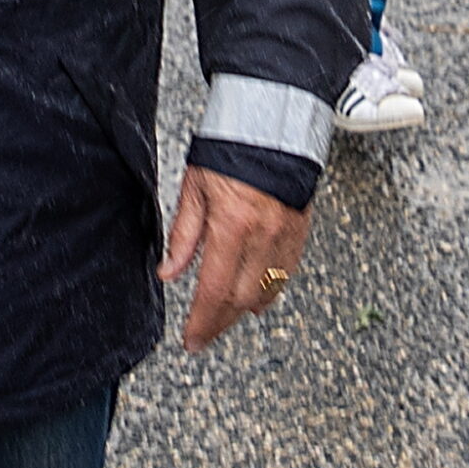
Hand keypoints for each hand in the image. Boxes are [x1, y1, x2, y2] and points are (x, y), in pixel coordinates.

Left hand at [157, 166, 311, 352]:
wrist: (270, 128)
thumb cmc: (227, 151)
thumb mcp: (193, 190)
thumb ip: (182, 236)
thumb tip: (168, 273)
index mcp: (231, 226)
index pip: (215, 289)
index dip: (202, 321)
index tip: (192, 340)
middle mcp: (263, 237)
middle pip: (242, 299)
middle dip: (221, 322)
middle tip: (204, 333)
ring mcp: (286, 237)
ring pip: (268, 291)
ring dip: (246, 310)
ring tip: (225, 317)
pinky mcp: (300, 232)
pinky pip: (287, 274)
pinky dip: (270, 290)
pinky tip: (256, 296)